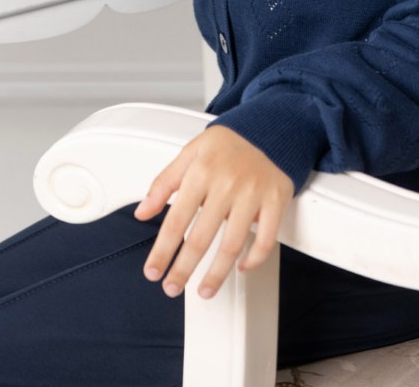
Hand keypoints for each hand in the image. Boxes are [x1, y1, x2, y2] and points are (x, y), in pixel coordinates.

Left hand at [133, 124, 294, 299]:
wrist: (267, 128)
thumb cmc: (226, 146)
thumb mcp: (189, 153)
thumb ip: (163, 183)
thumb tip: (142, 212)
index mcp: (202, 171)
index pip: (176, 220)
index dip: (163, 251)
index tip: (154, 271)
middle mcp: (227, 183)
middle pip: (201, 238)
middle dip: (183, 270)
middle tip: (173, 287)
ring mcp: (253, 192)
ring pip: (232, 244)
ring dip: (216, 274)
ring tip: (204, 290)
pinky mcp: (276, 198)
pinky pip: (266, 238)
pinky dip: (254, 259)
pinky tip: (241, 267)